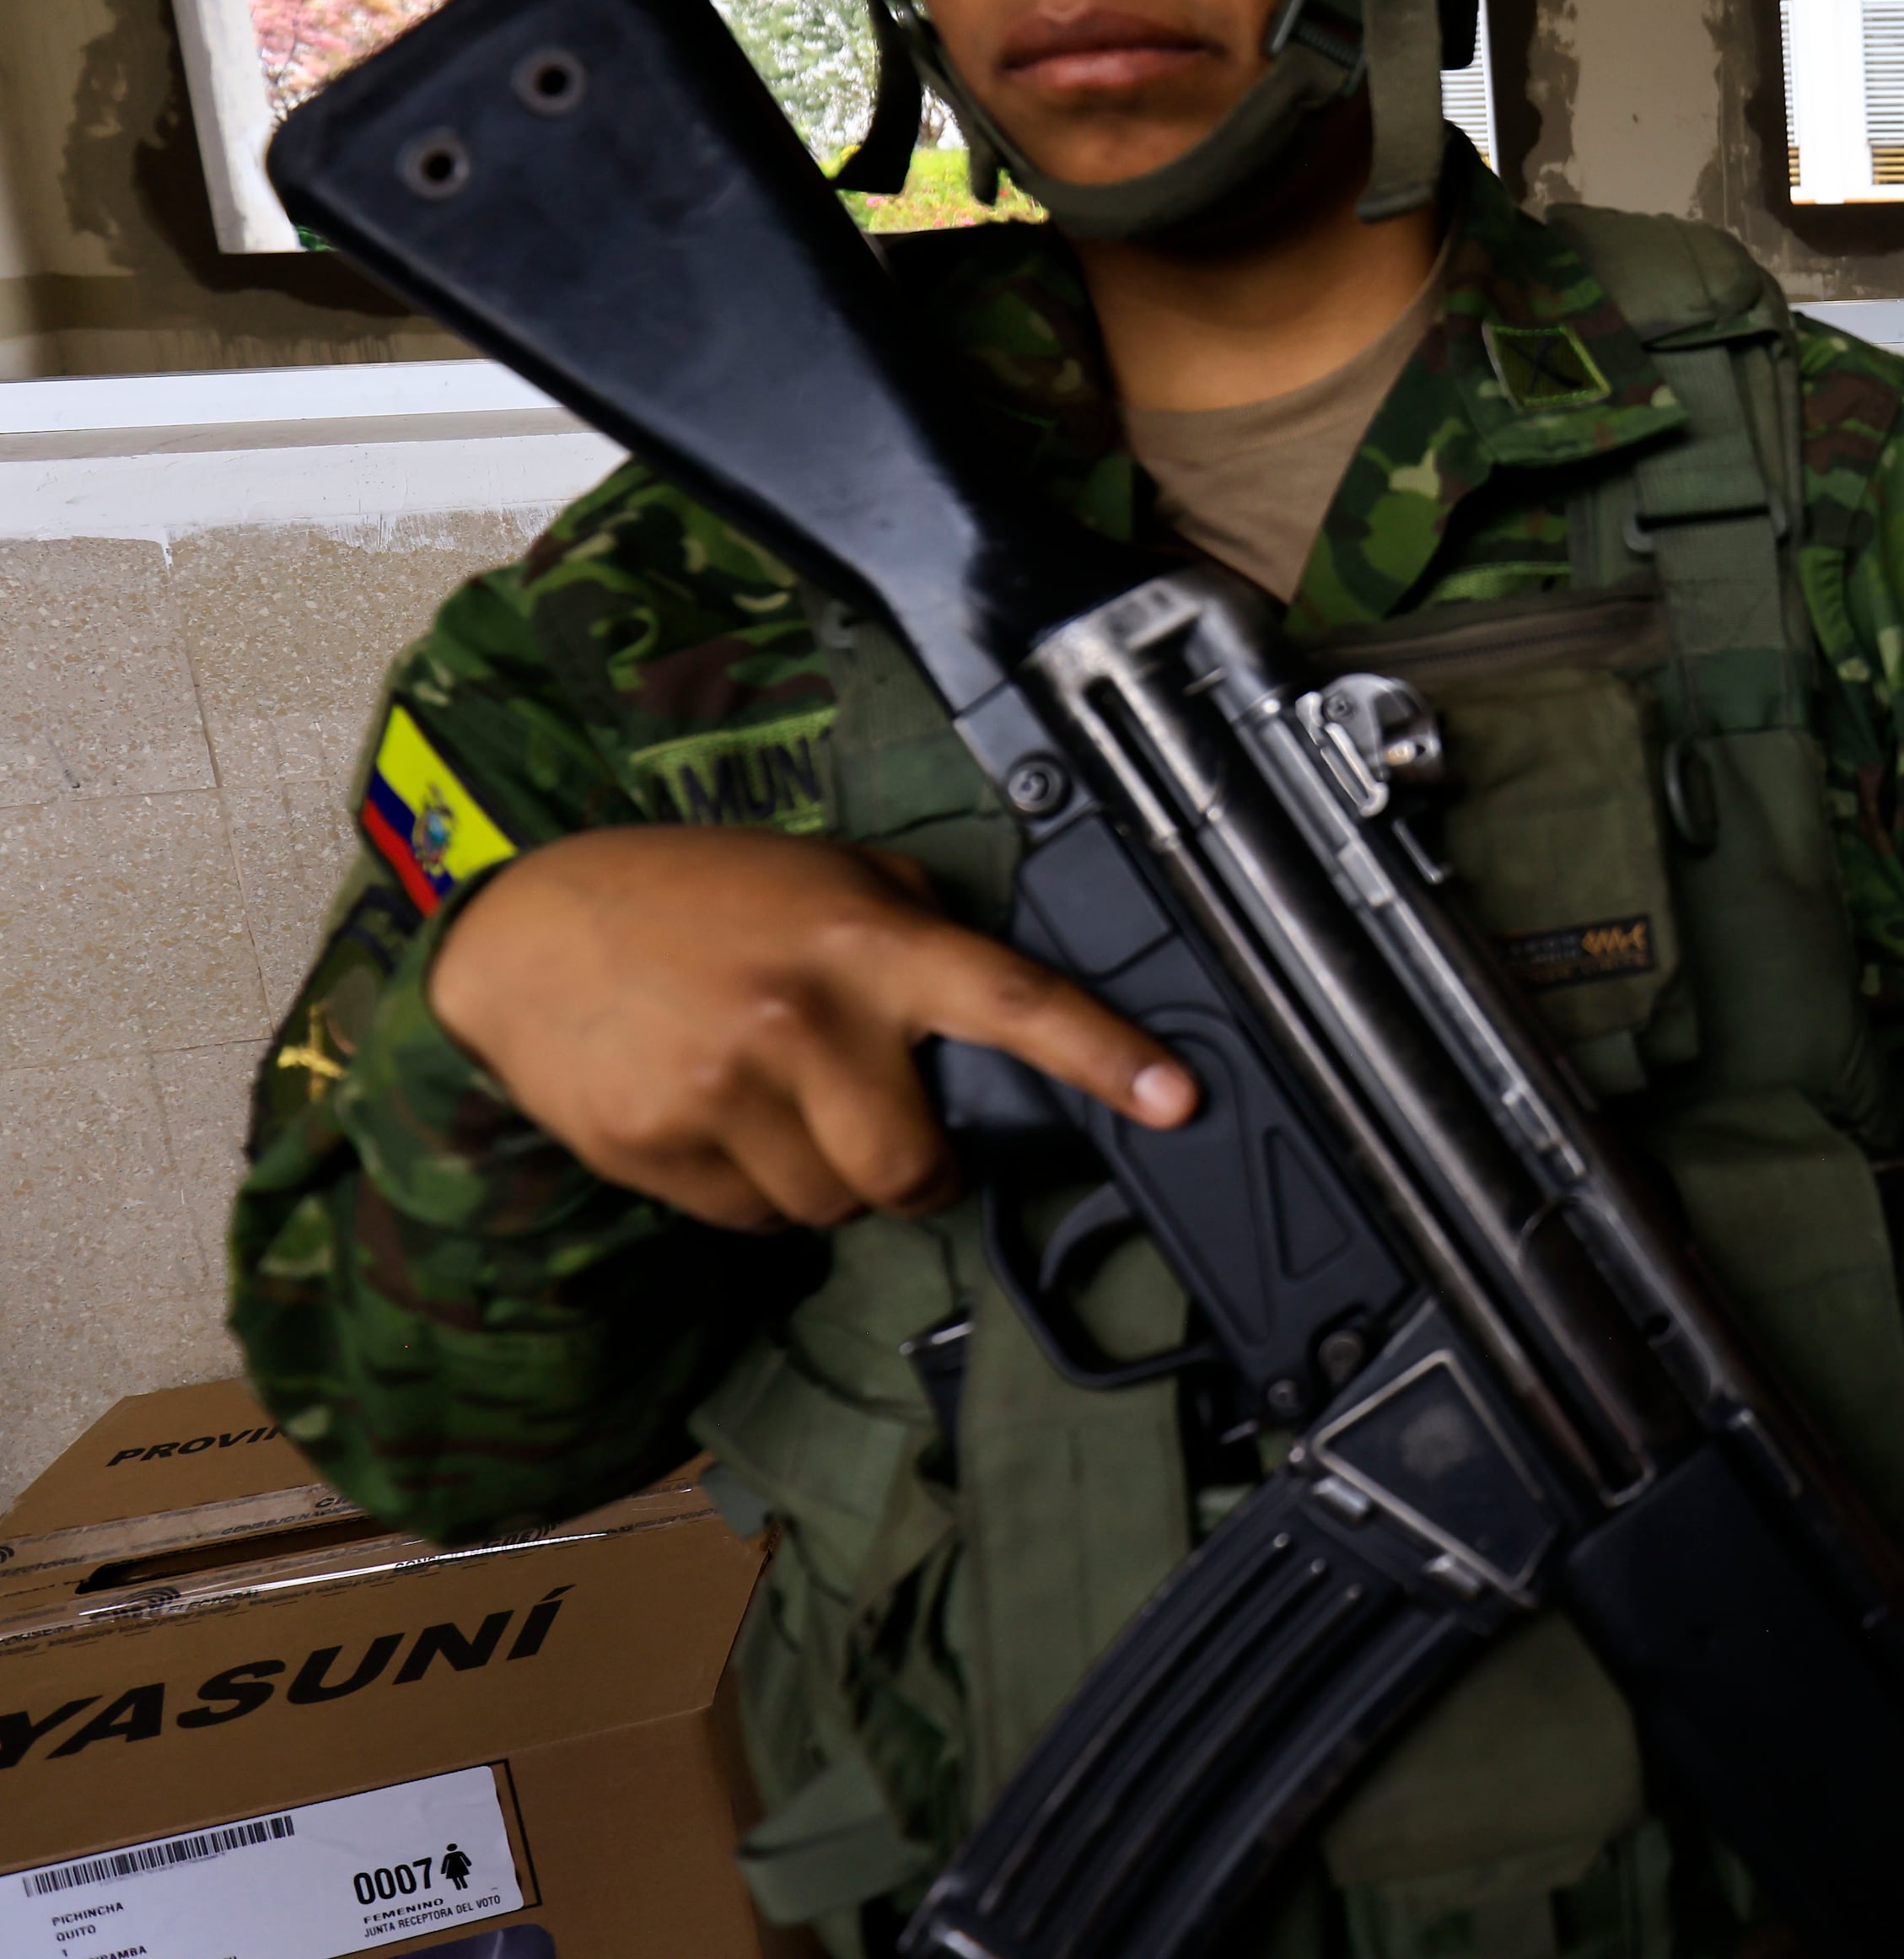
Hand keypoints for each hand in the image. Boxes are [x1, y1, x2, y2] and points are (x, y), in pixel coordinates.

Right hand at [431, 825, 1194, 1230]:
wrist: (532, 932)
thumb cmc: (703, 898)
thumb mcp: (832, 876)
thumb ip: (920, 932)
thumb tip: (1006, 1007)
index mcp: (870, 941)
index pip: (1014, 1001)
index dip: (1104, 1056)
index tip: (1177, 1099)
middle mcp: (806, 1017)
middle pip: (916, 1169)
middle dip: (917, 1172)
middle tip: (881, 1126)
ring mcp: (727, 1089)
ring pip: (833, 1208)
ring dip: (827, 1181)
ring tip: (778, 1103)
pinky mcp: (658, 1148)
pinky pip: (750, 1220)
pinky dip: (751, 1192)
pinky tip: (718, 1120)